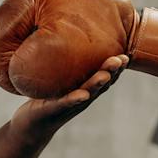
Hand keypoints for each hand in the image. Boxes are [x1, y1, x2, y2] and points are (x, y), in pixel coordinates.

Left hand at [9, 54, 126, 142]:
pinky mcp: (53, 110)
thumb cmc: (47, 96)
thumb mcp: (61, 77)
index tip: (126, 55)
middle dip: (112, 72)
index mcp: (85, 88)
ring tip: (105, 75)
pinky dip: (74, 99)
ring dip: (96, 85)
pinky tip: (81, 95)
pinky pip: (65, 104)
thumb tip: (72, 33)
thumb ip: (70, 61)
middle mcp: (82, 97)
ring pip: (87, 94)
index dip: (117, 68)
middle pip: (100, 85)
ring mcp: (69, 105)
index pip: (105, 77)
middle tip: (121, 60)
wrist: (31, 124)